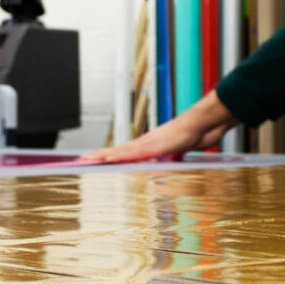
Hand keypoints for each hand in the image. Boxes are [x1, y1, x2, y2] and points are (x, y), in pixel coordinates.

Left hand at [80, 90, 237, 163]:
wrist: (204, 122)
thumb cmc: (194, 134)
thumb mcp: (180, 151)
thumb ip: (173, 156)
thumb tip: (170, 161)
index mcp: (150, 145)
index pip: (125, 152)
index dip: (110, 155)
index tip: (96, 159)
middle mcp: (146, 142)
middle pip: (118, 150)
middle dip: (100, 155)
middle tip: (81, 159)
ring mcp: (150, 143)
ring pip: (121, 151)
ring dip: (104, 155)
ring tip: (87, 158)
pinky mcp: (156, 146)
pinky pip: (134, 153)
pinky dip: (120, 156)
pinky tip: (108, 158)